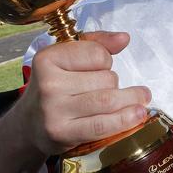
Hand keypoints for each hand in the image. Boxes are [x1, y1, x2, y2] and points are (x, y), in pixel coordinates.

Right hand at [9, 31, 150, 156]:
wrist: (29, 124)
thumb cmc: (55, 85)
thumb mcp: (68, 58)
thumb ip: (97, 43)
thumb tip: (124, 38)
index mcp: (48, 58)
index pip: (97, 54)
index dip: (106, 60)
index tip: (101, 68)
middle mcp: (48, 83)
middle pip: (105, 78)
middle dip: (116, 83)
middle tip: (111, 89)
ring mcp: (53, 110)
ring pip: (108, 100)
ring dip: (131, 100)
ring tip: (142, 99)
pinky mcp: (62, 133)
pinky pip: (102, 125)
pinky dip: (124, 119)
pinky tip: (138, 115)